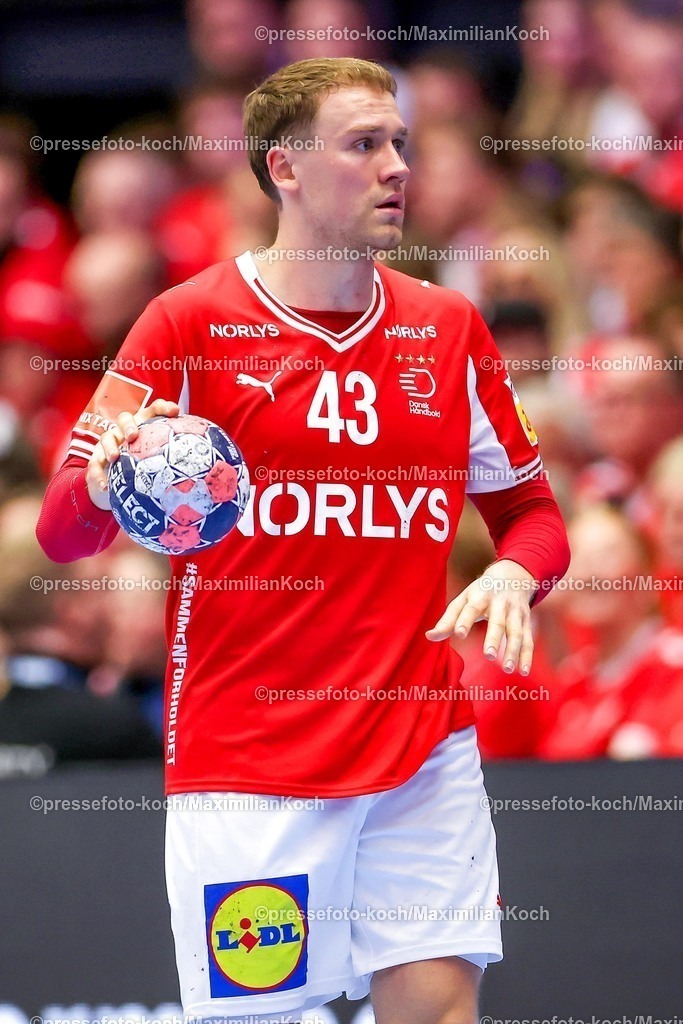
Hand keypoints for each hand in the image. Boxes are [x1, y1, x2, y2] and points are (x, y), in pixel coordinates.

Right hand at [85, 399, 179, 509]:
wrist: (117, 477)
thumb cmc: (147, 465)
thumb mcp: (162, 461)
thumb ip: (179, 461)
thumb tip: (210, 474)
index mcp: (144, 424)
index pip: (154, 409)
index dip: (164, 407)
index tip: (175, 411)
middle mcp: (125, 429)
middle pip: (124, 418)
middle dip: (129, 425)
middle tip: (134, 435)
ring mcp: (109, 442)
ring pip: (106, 438)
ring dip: (110, 446)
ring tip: (115, 457)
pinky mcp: (97, 458)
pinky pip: (95, 465)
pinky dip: (98, 475)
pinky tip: (105, 486)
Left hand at [426, 559, 535, 675]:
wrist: (513, 574)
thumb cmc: (481, 591)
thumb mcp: (464, 599)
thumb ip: (448, 619)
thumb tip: (429, 637)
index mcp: (480, 596)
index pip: (471, 608)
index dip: (465, 620)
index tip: (459, 634)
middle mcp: (499, 603)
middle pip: (498, 622)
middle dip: (494, 638)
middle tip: (489, 655)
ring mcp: (515, 611)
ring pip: (516, 632)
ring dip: (514, 650)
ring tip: (508, 669)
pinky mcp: (526, 620)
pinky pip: (528, 639)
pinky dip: (527, 655)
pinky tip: (524, 671)